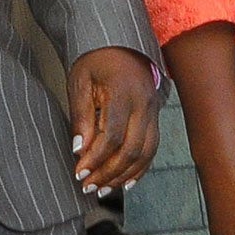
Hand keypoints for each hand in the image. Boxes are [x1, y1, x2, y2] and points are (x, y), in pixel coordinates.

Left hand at [68, 46, 160, 194]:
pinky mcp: (155, 118)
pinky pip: (152, 150)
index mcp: (123, 92)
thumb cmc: (96, 62)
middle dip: (109, 173)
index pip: (112, 135)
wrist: (122, 45)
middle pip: (131, 149)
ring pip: (145, 154)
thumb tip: (79, 150)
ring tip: (103, 189)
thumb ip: (81, 115)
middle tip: (88, 186)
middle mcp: (144, 104)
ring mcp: (153, 112)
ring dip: (123, 176)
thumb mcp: (80, 81)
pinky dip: (139, 169)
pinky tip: (125, 182)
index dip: (95, 158)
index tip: (79, 172)